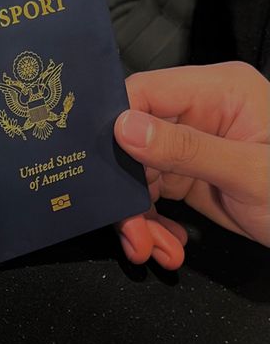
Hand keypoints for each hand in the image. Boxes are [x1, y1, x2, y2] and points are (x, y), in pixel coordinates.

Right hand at [113, 62, 269, 268]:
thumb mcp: (247, 173)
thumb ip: (186, 148)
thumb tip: (124, 128)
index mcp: (218, 92)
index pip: (144, 93)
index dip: (112, 126)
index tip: (96, 167)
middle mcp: (199, 113)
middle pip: (132, 143)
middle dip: (127, 194)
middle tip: (134, 234)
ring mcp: (192, 146)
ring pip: (137, 178)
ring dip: (139, 220)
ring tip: (152, 251)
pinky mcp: (189, 177)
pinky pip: (152, 198)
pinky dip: (153, 227)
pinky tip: (169, 247)